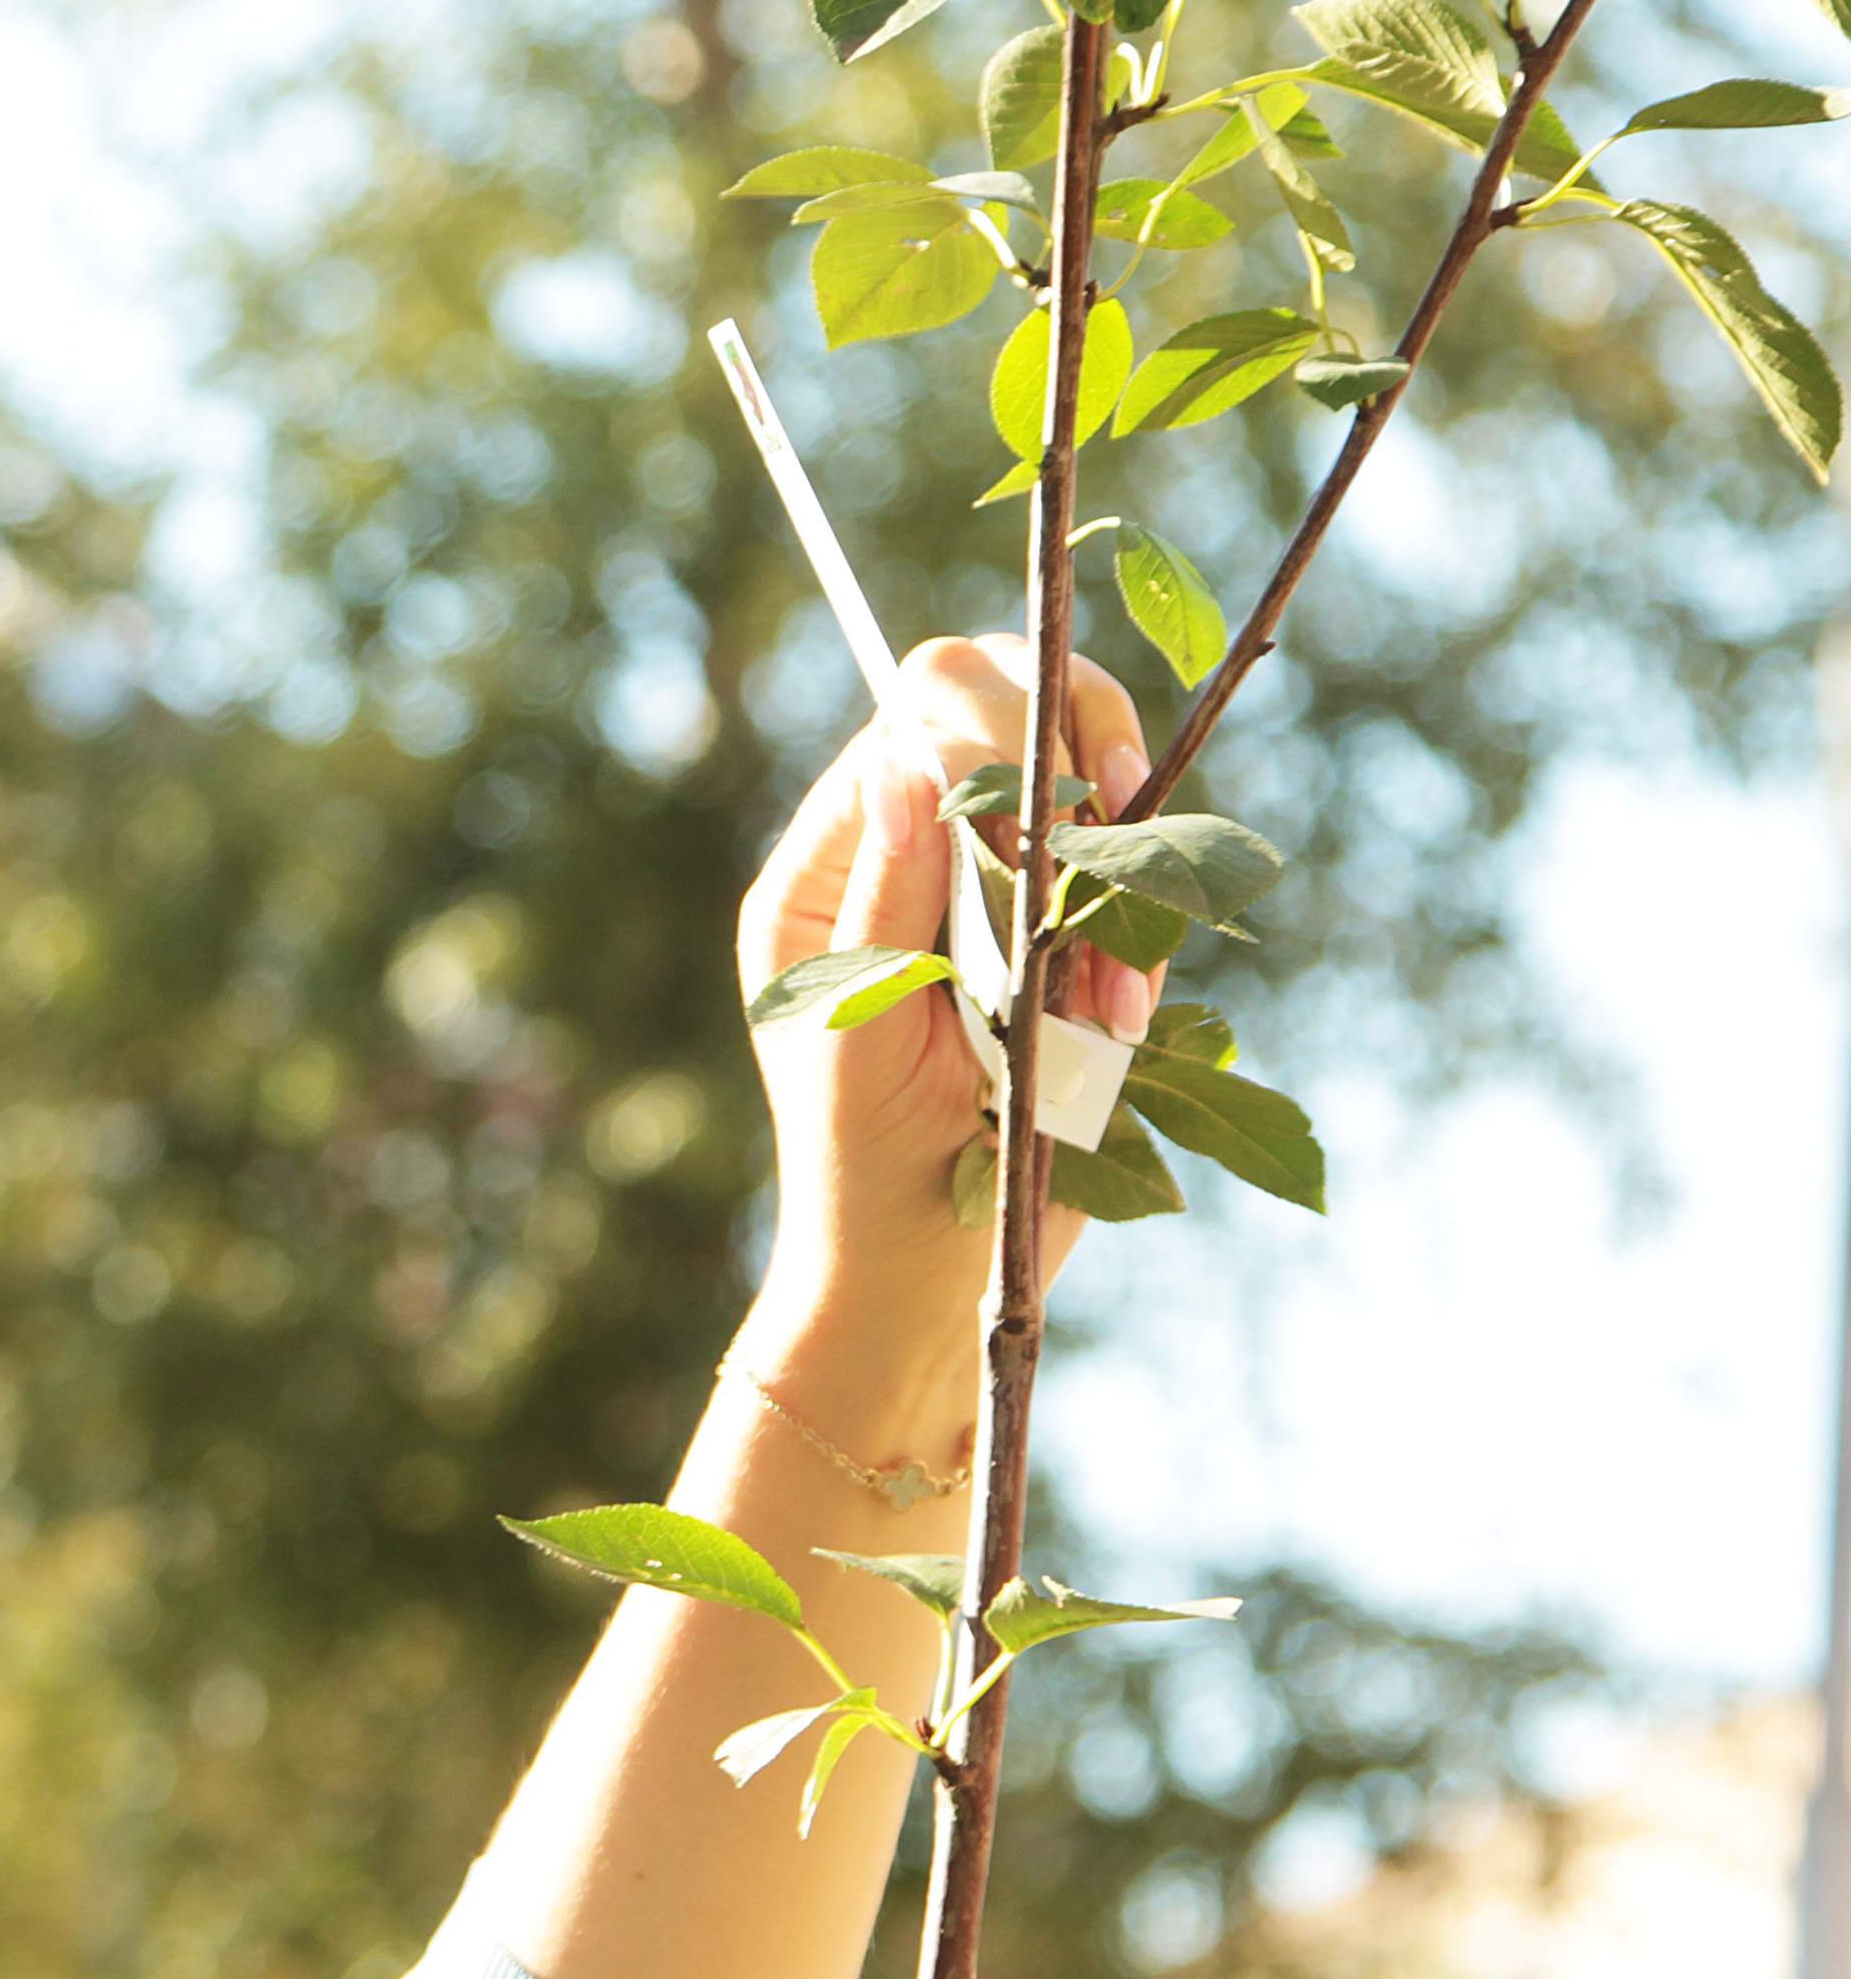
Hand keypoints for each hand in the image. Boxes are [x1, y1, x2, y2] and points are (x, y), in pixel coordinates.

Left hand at [737, 634, 1158, 1324]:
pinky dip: (1145, 938)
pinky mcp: (1075, 936)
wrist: (932, 1272)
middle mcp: (913, 853)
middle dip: (1077, 770)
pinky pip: (1140, 879)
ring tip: (1100, 1002)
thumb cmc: (865, 1164)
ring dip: (1121, 872)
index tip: (1049, 819)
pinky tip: (1114, 1024)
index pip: (917, 716)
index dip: (994, 735)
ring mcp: (1003, 887)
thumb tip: (903, 766)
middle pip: (1014, 706)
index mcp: (833, 865)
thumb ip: (885, 902)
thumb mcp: (859, 1034)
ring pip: (1097, 784)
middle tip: (1102, 851)